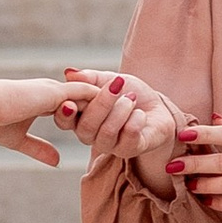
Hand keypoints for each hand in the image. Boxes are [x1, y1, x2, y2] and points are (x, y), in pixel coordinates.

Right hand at [0, 71, 176, 169]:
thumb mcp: (17, 140)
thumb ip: (37, 148)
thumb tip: (55, 163)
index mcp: (41, 102)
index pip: (71, 105)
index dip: (87, 110)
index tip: (104, 116)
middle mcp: (51, 93)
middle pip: (86, 97)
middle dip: (106, 101)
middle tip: (128, 103)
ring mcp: (54, 91)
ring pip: (90, 93)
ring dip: (110, 98)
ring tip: (132, 100)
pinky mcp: (56, 93)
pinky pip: (87, 94)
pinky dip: (103, 97)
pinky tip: (121, 99)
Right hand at [57, 70, 183, 167]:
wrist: (157, 107)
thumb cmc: (128, 93)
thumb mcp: (109, 79)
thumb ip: (90, 78)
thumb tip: (70, 73)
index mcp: (79, 118)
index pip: (64, 120)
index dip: (65, 113)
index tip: (72, 101)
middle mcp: (90, 135)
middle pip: (86, 127)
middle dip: (101, 104)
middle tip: (116, 86)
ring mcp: (110, 145)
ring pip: (106, 133)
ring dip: (120, 111)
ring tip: (131, 98)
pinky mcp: (129, 150)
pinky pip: (128, 138)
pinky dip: (135, 120)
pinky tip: (140, 114)